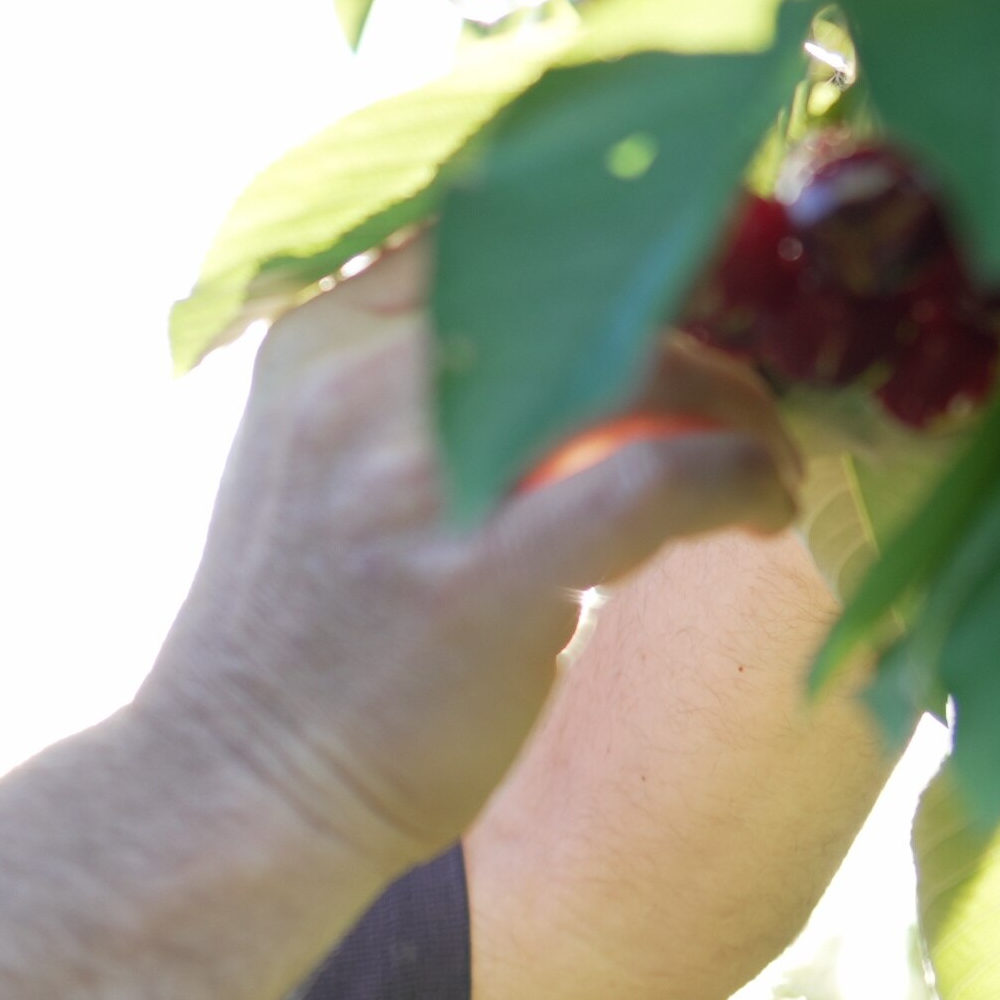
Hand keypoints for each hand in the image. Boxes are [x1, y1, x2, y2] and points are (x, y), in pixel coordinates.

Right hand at [139, 240, 802, 875]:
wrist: (235, 789)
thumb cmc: (300, 639)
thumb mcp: (315, 460)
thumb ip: (407, 380)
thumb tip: (569, 326)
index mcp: (320, 340)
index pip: (490, 209)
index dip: (616, 230)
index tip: (696, 274)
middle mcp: (360, 384)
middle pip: (583, 276)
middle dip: (698, 312)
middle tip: (752, 374)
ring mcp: (416, 477)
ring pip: (638, 364)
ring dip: (735, 402)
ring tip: (764, 454)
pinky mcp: (483, 576)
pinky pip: (658, 479)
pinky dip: (737, 479)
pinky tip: (760, 509)